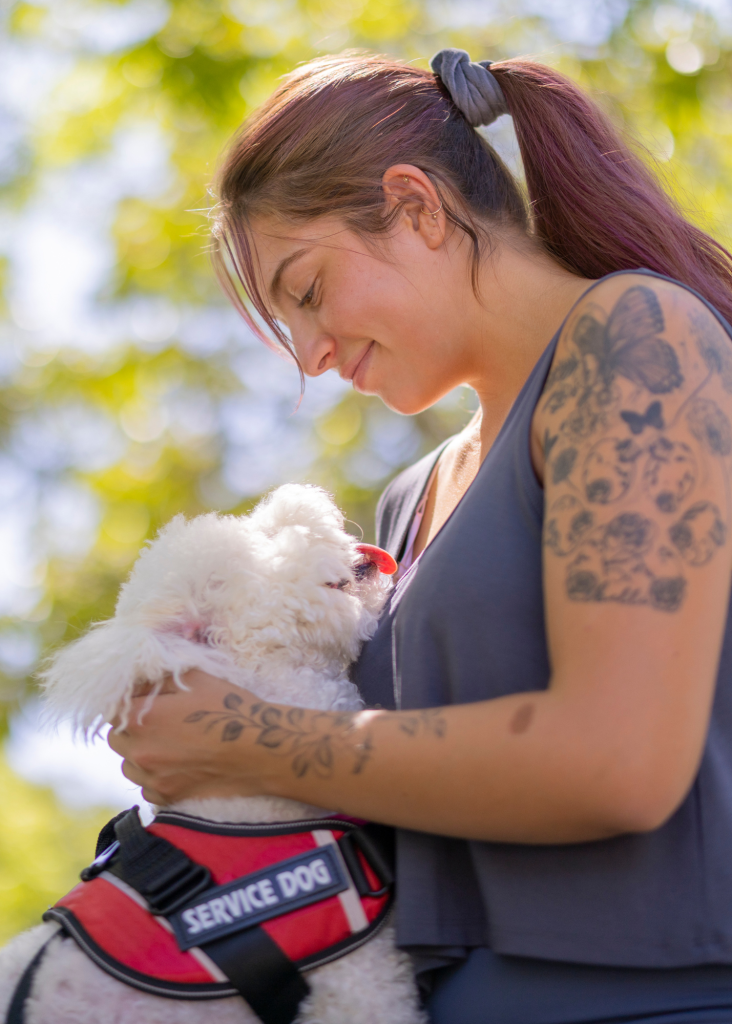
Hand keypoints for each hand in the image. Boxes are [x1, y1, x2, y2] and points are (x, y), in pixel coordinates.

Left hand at [107, 669, 271, 804]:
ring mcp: (152, 779)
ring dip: (138, 753)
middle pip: (115, 737)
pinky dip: (154, 776)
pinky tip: (176, 765)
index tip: (143, 699)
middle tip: (156, 721)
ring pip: (128, 764)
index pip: (112, 707)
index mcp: (141, 719)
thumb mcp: (196, 679)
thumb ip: (159, 677)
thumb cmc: (229, 709)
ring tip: (167, 744)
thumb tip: (138, 677)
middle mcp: (139, 752)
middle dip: (130, 727)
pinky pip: (146, 786)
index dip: (126, 701)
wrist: (260, 752)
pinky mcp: (166, 798)